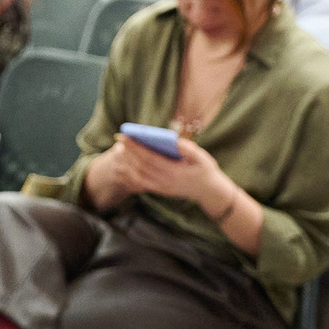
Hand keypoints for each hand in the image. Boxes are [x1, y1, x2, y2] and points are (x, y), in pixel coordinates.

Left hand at [107, 133, 234, 211]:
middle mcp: (166, 182)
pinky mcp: (160, 191)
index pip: (150, 158)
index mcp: (175, 172)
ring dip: (126, 162)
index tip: (125, 136)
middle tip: (118, 138)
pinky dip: (130, 174)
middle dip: (128, 151)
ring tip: (119, 149)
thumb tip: (175, 141)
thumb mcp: (203, 158)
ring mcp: (162, 188)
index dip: (135, 147)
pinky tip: (124, 163)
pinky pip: (140, 183)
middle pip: (140, 166)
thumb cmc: (206, 171)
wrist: (210, 192)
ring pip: (137, 176)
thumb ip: (190, 150)